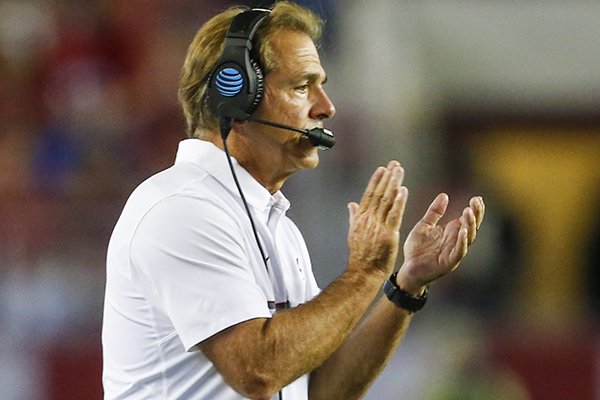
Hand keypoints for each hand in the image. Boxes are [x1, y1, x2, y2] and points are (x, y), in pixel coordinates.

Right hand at [347, 161, 408, 278]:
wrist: (363, 272)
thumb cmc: (359, 256)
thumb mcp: (353, 233)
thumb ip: (353, 217)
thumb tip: (351, 204)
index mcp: (360, 218)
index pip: (369, 194)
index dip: (376, 180)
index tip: (382, 168)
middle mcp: (368, 219)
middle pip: (378, 193)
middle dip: (387, 177)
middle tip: (394, 164)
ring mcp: (377, 226)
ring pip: (386, 200)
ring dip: (394, 184)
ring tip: (399, 171)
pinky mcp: (388, 234)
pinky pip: (394, 215)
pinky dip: (399, 202)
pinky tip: (403, 190)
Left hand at [396, 193, 484, 293]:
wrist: (408, 269)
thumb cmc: (417, 248)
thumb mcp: (424, 225)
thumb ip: (434, 212)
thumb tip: (444, 195)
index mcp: (451, 232)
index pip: (467, 219)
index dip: (474, 209)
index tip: (477, 198)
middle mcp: (455, 241)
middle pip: (472, 227)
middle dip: (476, 214)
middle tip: (476, 202)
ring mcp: (453, 252)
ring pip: (468, 238)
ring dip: (470, 225)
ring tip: (468, 212)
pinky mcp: (448, 262)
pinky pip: (459, 252)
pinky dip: (463, 242)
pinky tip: (464, 232)